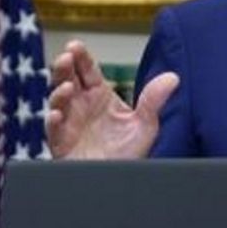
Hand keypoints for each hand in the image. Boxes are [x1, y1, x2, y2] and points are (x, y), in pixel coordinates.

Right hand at [45, 40, 177, 159]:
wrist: (118, 181)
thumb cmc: (128, 151)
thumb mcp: (145, 124)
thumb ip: (154, 100)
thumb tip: (173, 77)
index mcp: (99, 96)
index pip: (87, 71)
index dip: (81, 58)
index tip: (76, 46)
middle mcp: (81, 106)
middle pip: (67, 80)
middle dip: (64, 68)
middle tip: (66, 57)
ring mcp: (69, 123)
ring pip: (57, 102)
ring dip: (59, 93)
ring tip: (66, 88)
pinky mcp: (62, 143)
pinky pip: (53, 130)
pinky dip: (54, 121)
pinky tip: (58, 115)